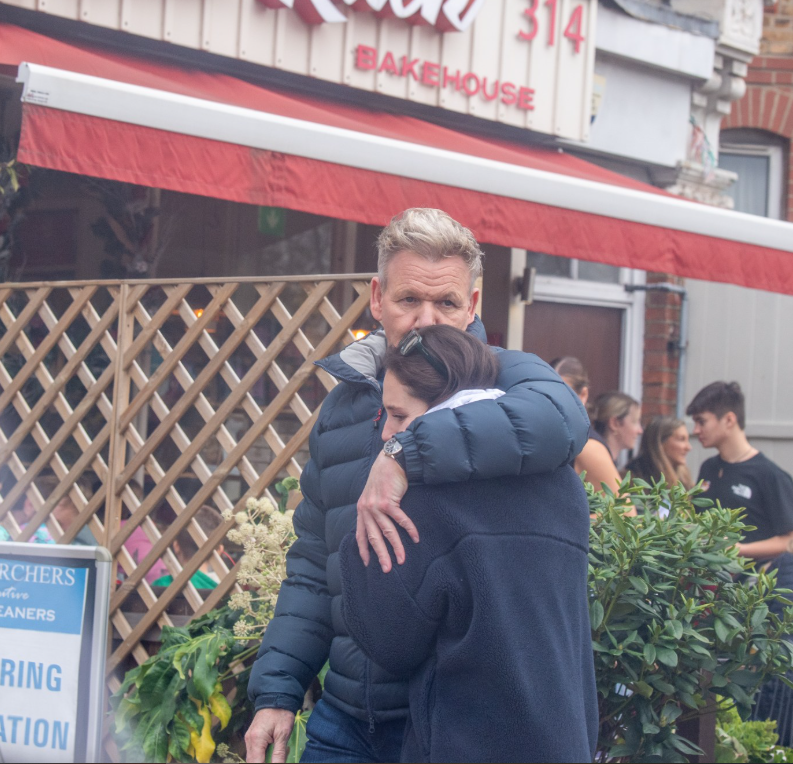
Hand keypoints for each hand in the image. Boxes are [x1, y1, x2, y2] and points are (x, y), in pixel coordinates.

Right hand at [245, 708, 295, 762]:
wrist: (276, 697)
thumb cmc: (281, 713)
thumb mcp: (283, 733)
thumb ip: (279, 753)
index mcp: (256, 739)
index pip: (256, 763)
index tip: (275, 763)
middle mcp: (249, 740)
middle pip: (252, 762)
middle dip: (264, 763)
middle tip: (277, 758)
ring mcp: (248, 738)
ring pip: (252, 758)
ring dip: (262, 759)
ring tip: (275, 754)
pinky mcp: (251, 736)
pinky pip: (254, 752)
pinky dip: (261, 755)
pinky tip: (271, 750)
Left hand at [356, 452, 417, 571]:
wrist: (389, 461)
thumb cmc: (383, 478)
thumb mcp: (372, 495)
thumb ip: (372, 510)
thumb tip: (378, 526)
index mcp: (361, 510)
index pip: (361, 534)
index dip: (363, 550)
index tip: (367, 563)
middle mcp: (366, 509)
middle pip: (374, 537)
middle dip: (381, 555)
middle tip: (387, 569)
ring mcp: (376, 506)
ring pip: (387, 532)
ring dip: (396, 547)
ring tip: (402, 559)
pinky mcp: (388, 502)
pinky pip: (400, 520)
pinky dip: (409, 530)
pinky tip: (415, 538)